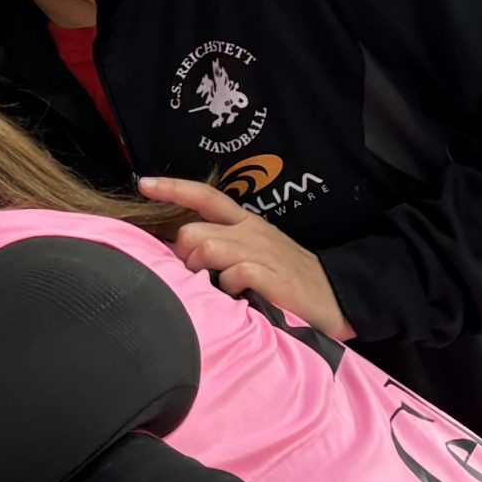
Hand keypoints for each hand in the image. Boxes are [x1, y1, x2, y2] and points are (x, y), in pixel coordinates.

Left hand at [140, 177, 355, 340]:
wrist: (338, 298)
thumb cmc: (287, 279)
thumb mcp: (253, 255)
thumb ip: (219, 250)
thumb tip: (180, 254)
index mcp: (245, 223)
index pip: (206, 196)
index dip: (173, 188)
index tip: (143, 183)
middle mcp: (251, 232)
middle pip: (191, 231)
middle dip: (183, 255)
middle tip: (197, 277)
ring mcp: (262, 253)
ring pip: (206, 248)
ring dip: (200, 270)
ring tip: (216, 288)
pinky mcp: (273, 277)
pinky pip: (232, 274)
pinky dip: (227, 288)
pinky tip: (239, 298)